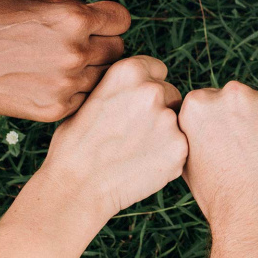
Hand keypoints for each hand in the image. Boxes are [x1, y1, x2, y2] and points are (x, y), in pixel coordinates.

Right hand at [0, 0, 128, 120]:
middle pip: (119, 50)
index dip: (111, 21)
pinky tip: (53, 82)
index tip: (101, 24)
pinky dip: (75, 91)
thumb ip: (74, 5)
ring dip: (91, 70)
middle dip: (105, 45)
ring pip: (104, 77)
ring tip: (63, 65)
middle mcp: (77, 51)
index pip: (123, 20)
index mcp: (74, 18)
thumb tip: (100, 16)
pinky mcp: (57, 109)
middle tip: (83, 46)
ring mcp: (68, 83)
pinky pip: (85, 98)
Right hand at [41, 55, 185, 217]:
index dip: (147, 87)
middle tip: (133, 134)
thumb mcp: (91, 98)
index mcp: (128, 71)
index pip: (157, 70)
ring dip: (165, 133)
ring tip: (136, 151)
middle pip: (171, 94)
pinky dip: (169, 155)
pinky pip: (181, 146)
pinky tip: (144, 165)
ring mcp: (169, 119)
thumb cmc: (76, 145)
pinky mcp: (180, 148)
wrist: (76, 187)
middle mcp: (152, 90)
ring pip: (178, 121)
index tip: (134, 106)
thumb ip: (122, 87)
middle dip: (159, 110)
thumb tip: (140, 84)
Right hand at [179, 82, 257, 252]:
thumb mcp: (189, 160)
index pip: (212, 101)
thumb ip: (195, 129)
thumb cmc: (220, 199)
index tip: (227, 146)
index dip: (222, 125)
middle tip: (249, 155)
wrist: (257, 223)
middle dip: (245, 119)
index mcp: (198, 103)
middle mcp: (232, 94)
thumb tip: (203, 117)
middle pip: (241, 98)